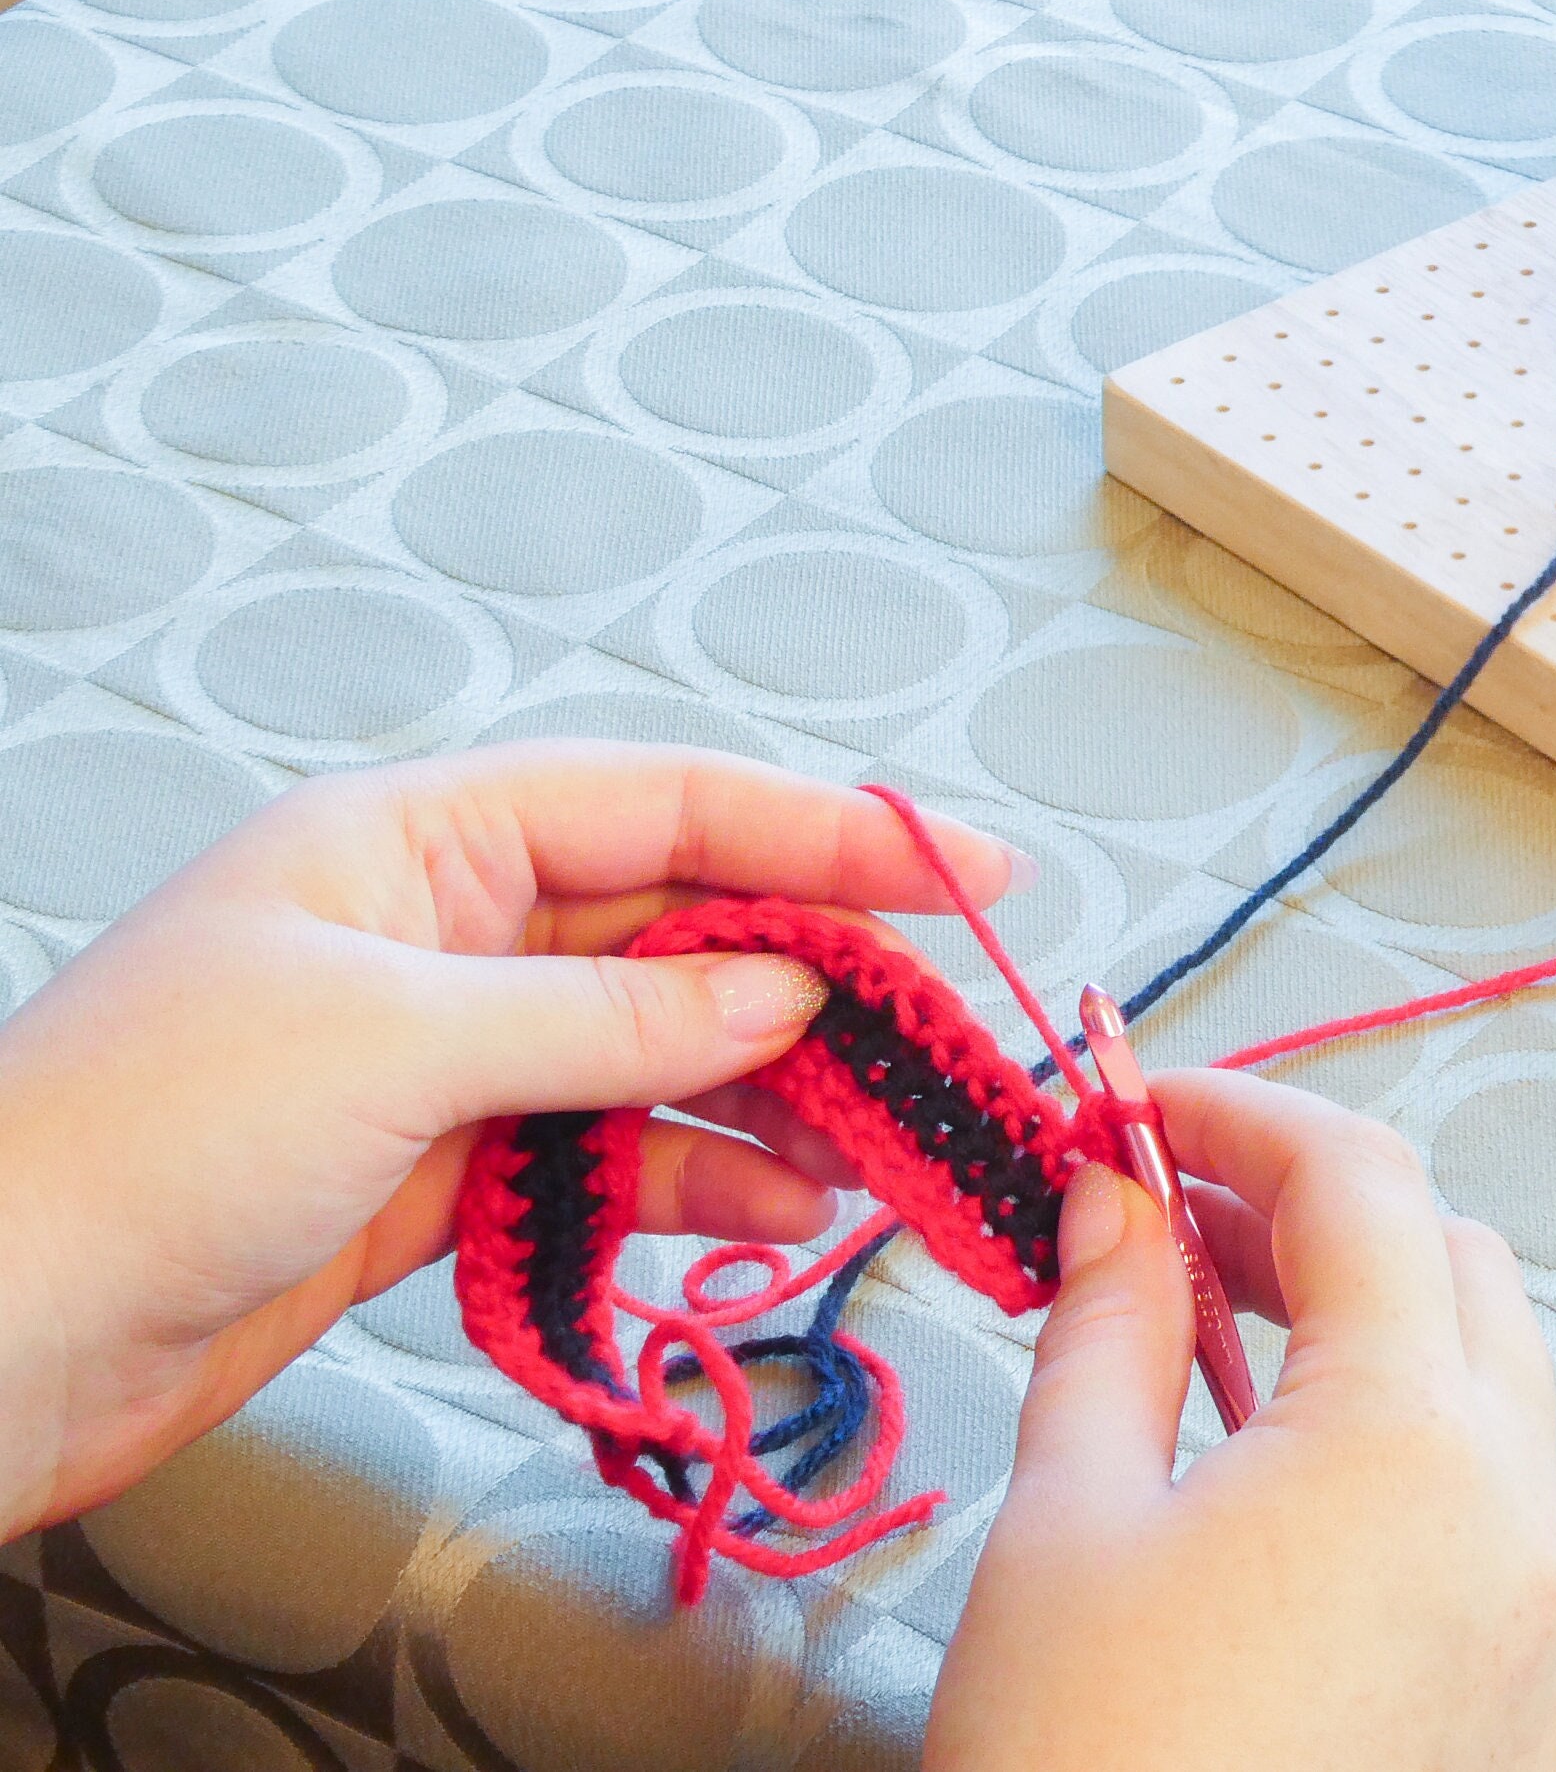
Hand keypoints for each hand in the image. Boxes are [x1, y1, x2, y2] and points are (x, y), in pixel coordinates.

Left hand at [0, 741, 1019, 1537]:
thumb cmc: (131, 1143)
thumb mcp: (400, 1044)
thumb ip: (612, 1016)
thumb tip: (782, 985)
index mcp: (412, 840)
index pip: (661, 804)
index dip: (827, 829)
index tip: (963, 868)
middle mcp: (437, 932)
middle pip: (675, 928)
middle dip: (815, 978)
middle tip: (939, 1028)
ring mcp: (440, 1056)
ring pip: (655, 1051)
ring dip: (772, 1097)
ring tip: (879, 1142)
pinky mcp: (435, 1173)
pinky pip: (607, 1154)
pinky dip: (697, 1181)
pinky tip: (777, 1210)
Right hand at [931, 1070, 1555, 1771]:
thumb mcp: (1067, 1525)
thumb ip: (1110, 1326)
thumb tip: (1116, 1202)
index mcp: (1412, 1440)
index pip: (1359, 1182)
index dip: (1238, 1114)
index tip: (1135, 1108)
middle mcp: (1514, 1516)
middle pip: (1454, 1264)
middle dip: (1318, 1209)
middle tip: (1170, 1216)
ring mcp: (1538, 1620)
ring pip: (1486, 1386)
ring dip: (1366, 1323)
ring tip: (1210, 1337)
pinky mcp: (1524, 1706)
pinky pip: (1487, 1511)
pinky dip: (1397, 1446)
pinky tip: (1271, 1484)